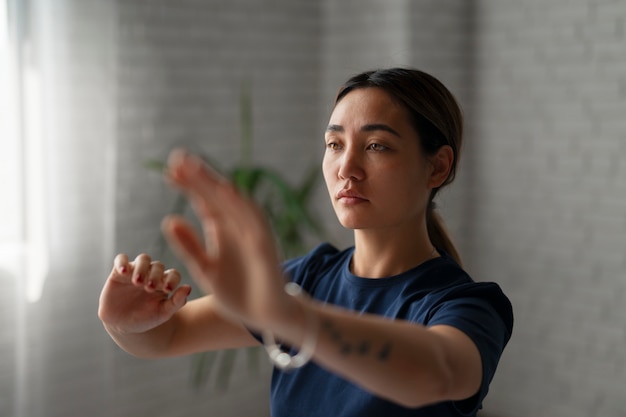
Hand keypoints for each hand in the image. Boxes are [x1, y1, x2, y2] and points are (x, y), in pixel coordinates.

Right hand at [98, 253, 191, 334]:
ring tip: (137, 282)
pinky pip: (121, 259)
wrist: (123, 326)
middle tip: (149, 288)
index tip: (167, 289)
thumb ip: (177, 302)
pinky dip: (122, 262)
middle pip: (158, 266)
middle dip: (155, 275)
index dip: (172, 279)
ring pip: (143, 259)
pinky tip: (123, 271)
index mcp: (165, 283)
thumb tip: (188, 288)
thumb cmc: (146, 318)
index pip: (173, 274)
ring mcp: (136, 271)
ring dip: (142, 268)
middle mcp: (152, 274)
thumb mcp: (163, 313)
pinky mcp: (118, 272)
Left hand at [161, 149, 294, 329]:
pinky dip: (240, 205)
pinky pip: (253, 220)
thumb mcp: (205, 268)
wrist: (266, 316)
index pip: (205, 201)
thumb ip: (188, 246)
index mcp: (223, 230)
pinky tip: (225, 191)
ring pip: (233, 203)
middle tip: (177, 158)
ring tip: (195, 169)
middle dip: (199, 177)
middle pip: (217, 196)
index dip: (189, 186)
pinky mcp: (264, 245)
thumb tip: (168, 220)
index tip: (168, 173)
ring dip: (215, 185)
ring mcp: (252, 233)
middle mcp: (238, 226)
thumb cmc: (238, 292)